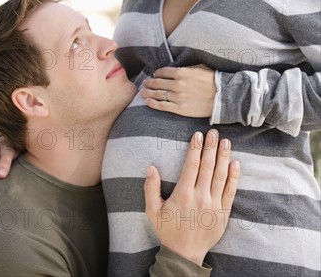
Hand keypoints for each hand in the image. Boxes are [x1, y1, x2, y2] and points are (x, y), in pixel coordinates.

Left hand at [140, 66, 215, 116]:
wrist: (223, 97)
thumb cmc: (213, 80)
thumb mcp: (200, 68)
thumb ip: (186, 68)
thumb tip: (176, 68)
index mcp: (183, 72)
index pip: (164, 71)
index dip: (157, 73)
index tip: (154, 74)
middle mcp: (178, 84)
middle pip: (158, 83)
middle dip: (149, 83)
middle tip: (144, 83)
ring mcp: (178, 97)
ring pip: (158, 94)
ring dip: (148, 93)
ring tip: (142, 93)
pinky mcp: (180, 109)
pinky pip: (163, 106)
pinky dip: (153, 103)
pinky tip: (147, 102)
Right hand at [144, 129, 239, 266]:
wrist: (185, 254)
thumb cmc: (168, 230)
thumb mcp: (153, 211)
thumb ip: (150, 188)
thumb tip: (150, 168)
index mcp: (184, 194)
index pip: (191, 165)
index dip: (195, 148)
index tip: (197, 134)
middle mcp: (200, 197)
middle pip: (208, 166)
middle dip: (211, 147)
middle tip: (213, 132)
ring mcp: (214, 205)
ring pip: (221, 176)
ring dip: (224, 157)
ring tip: (226, 141)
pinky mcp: (223, 213)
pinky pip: (231, 191)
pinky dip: (234, 177)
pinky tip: (236, 163)